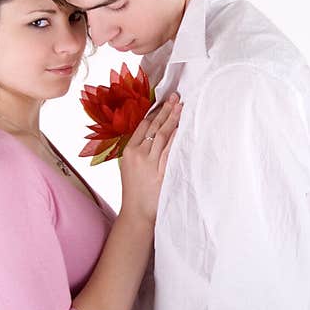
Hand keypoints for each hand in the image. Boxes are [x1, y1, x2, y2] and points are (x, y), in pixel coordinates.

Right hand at [119, 92, 182, 222]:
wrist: (136, 212)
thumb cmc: (134, 191)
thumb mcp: (128, 167)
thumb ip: (137, 151)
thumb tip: (150, 136)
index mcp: (128, 151)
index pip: (142, 126)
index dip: (154, 112)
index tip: (163, 102)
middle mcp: (138, 154)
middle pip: (153, 127)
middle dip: (166, 110)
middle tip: (176, 97)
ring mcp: (149, 163)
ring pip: (162, 136)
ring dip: (173, 119)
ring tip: (181, 106)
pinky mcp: (161, 172)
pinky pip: (169, 150)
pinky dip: (175, 137)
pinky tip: (181, 127)